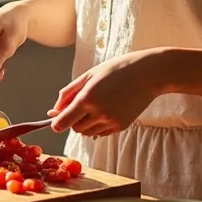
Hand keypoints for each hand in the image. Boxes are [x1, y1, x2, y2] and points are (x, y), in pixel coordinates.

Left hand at [48, 50, 165, 137]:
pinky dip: (97, 125)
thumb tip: (53, 111)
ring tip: (95, 105)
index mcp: (88, 98)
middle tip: (80, 104)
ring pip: (87, 132)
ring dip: (85, 123)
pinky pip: (100, 132)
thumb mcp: (89, 75)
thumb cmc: (117, 69)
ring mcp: (110, 121)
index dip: (56, 123)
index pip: (63, 122)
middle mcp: (98, 113)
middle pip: (74, 128)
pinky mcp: (120, 127)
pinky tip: (106, 109)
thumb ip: (69, 93)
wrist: (147, 74)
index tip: (55, 121)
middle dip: (72, 120)